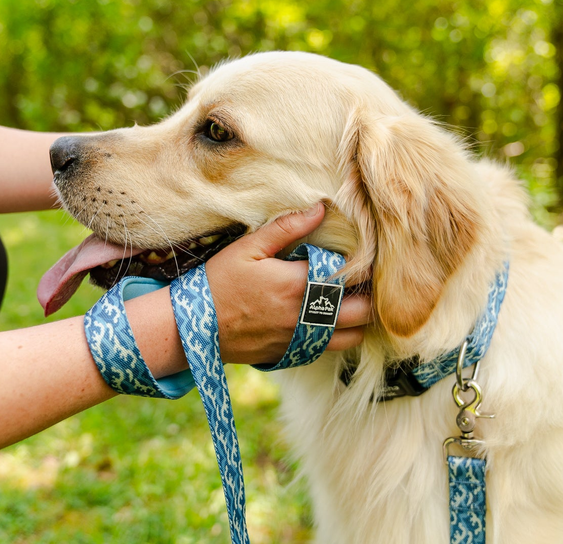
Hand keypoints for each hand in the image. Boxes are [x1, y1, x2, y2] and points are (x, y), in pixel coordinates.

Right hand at [205, 203, 369, 364]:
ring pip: (352, 336)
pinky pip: (330, 350)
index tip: (365, 255)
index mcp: (296, 284)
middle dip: (370, 295)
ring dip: (359, 320)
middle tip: (368, 280)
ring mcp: (299, 340)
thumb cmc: (218, 282)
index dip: (362, 265)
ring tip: (355, 301)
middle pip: (361, 312)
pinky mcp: (292, 354)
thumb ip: (286, 227)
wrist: (192, 327)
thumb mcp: (248, 247)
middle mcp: (304, 316)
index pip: (348, 274)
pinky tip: (334, 320)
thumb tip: (320, 208)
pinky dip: (340, 337)